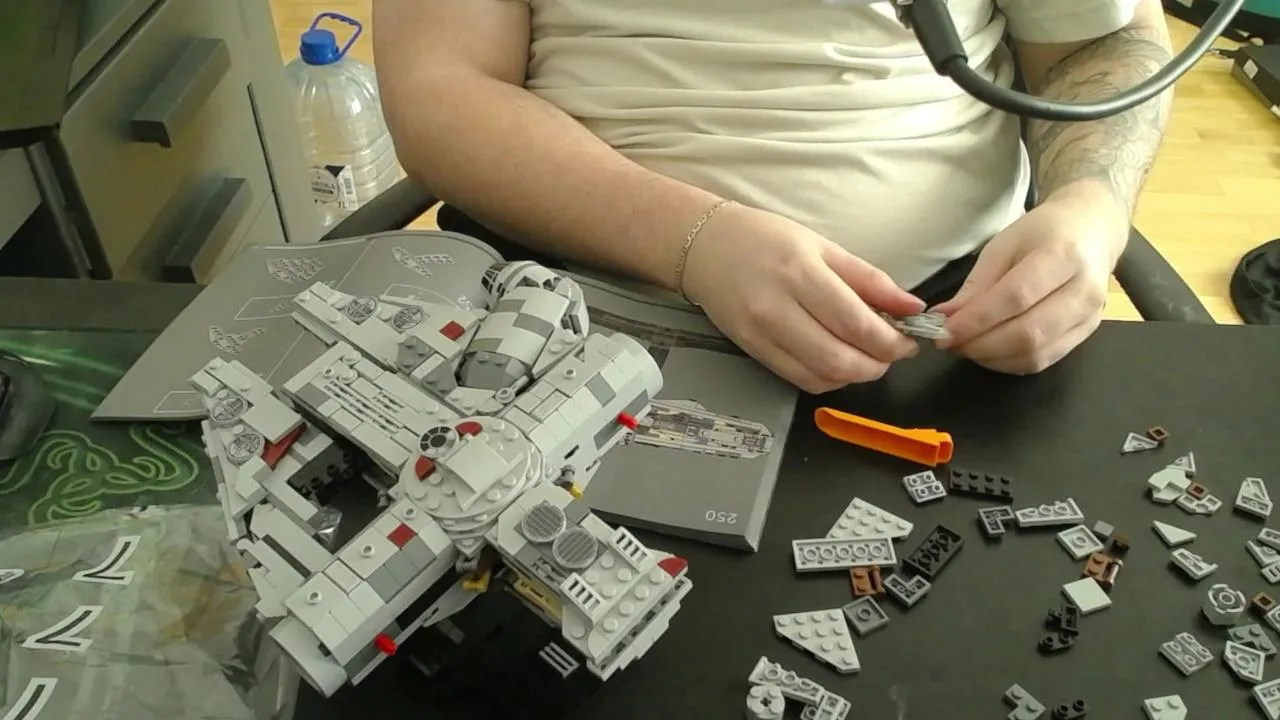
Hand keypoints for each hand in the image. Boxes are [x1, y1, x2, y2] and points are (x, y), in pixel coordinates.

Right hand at [681, 202, 924, 393]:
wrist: (705, 247)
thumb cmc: (766, 239)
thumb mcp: (823, 247)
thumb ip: (870, 280)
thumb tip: (913, 308)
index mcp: (801, 273)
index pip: (856, 323)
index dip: (891, 341)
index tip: (909, 341)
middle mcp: (777, 308)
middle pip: (840, 358)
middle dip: (878, 364)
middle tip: (892, 353)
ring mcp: (761, 334)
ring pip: (821, 376)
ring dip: (855, 376)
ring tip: (867, 357)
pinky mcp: (751, 351)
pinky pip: (799, 379)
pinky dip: (828, 379)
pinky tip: (838, 363)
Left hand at [932, 185, 1129, 373]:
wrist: (1092, 231)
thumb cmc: (1043, 233)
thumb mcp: (1003, 245)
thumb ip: (976, 285)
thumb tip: (945, 319)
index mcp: (1063, 256)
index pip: (1015, 298)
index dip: (976, 320)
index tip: (943, 331)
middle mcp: (1083, 291)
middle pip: (1028, 333)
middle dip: (980, 345)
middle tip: (949, 342)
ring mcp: (1090, 317)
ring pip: (1036, 354)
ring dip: (992, 358)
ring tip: (965, 346)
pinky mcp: (1086, 334)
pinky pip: (1044, 361)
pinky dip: (1009, 363)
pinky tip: (989, 352)